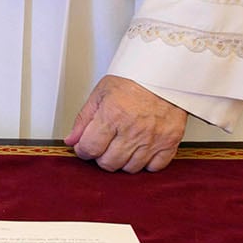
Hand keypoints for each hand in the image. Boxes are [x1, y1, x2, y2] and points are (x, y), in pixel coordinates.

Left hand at [64, 75, 187, 172]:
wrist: (164, 73)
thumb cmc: (133, 80)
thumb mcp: (101, 93)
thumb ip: (83, 119)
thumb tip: (72, 140)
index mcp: (113, 114)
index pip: (90, 148)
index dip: (83, 150)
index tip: (85, 147)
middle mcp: (133, 129)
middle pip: (109, 163)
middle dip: (101, 157)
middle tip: (104, 146)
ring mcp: (153, 138)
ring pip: (130, 169)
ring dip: (123, 161)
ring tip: (122, 146)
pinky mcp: (170, 141)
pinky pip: (154, 167)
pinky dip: (146, 163)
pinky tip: (141, 151)